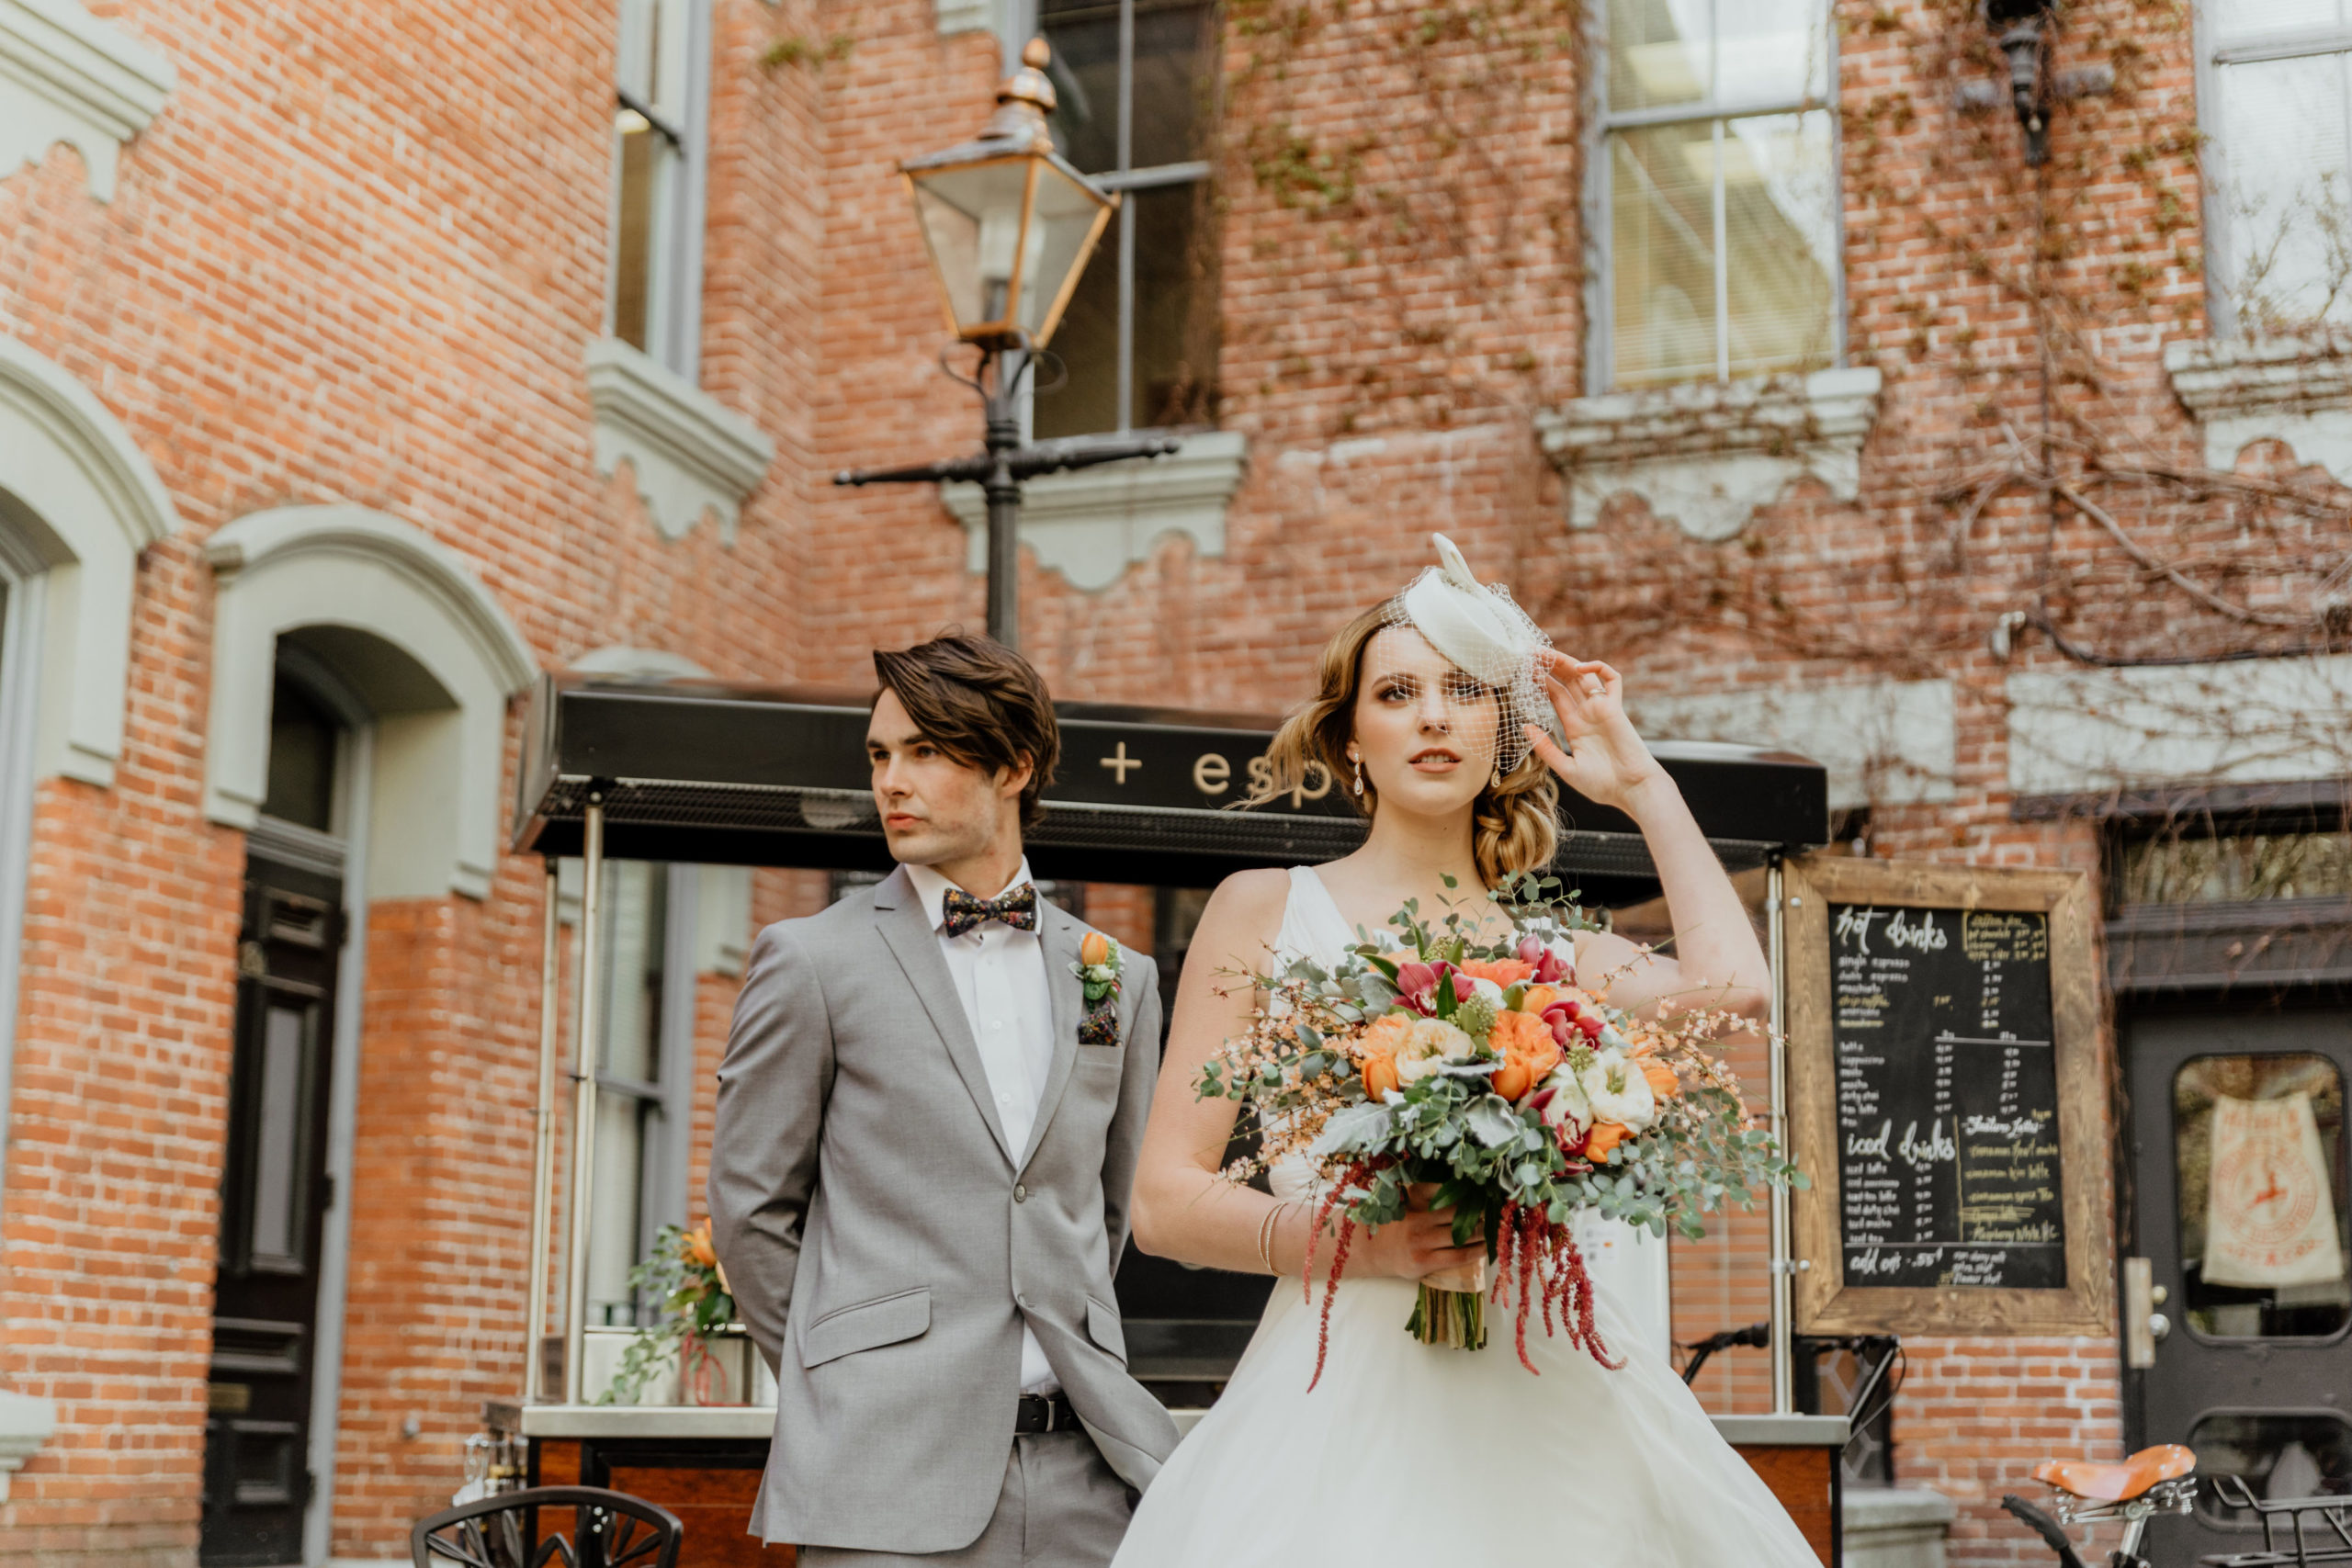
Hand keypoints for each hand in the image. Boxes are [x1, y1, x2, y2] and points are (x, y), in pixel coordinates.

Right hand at [1353, 1184, 1485, 1285]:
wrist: (1371, 1250)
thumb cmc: (1397, 1222)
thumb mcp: (1406, 1200)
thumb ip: (1428, 1191)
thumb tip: (1465, 1186)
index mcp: (1411, 1197)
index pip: (1443, 1189)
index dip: (1467, 1190)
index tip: (1485, 1190)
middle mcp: (1416, 1218)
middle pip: (1458, 1213)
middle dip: (1480, 1212)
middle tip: (1496, 1210)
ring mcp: (1420, 1241)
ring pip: (1461, 1235)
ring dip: (1483, 1232)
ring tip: (1495, 1229)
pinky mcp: (1423, 1261)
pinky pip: (1457, 1256)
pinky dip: (1476, 1251)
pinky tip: (1486, 1247)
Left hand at [1521, 650, 1667, 813]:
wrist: (1632, 790)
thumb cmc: (1603, 784)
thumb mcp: (1566, 767)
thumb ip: (1545, 747)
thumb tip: (1524, 726)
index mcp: (1575, 727)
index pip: (1556, 696)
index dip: (1541, 681)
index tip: (1524, 669)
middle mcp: (1588, 714)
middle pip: (1567, 681)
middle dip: (1549, 666)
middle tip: (1529, 653)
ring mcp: (1602, 709)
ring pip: (1584, 676)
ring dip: (1565, 662)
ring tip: (1544, 653)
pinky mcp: (1616, 708)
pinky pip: (1613, 680)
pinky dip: (1599, 668)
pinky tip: (1579, 668)